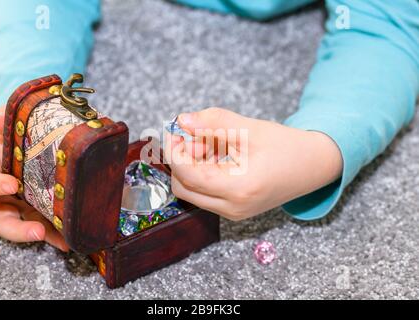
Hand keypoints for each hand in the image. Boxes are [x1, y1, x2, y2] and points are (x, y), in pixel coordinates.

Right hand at [0, 107, 68, 250]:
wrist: (35, 142)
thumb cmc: (18, 135)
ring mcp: (14, 205)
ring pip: (9, 226)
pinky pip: (39, 228)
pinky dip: (51, 237)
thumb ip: (4, 119)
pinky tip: (65, 242)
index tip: (12, 186)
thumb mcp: (11, 124)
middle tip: (29, 231)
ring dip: (25, 234)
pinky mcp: (33, 213)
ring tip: (44, 236)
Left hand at [165, 107, 342, 220]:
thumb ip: (213, 123)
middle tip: (198, 136)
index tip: (174, 129)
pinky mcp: (235, 211)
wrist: (313, 166)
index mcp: (238, 188)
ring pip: (193, 191)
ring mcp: (233, 213)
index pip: (187, 174)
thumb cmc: (285, 146)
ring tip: (215, 144)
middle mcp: (232, 208)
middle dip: (183, 159)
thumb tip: (182, 120)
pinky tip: (220, 156)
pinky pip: (206, 194)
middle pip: (184, 187)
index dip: (174, 150)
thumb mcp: (249, 128)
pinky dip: (204, 173)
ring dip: (193, 166)